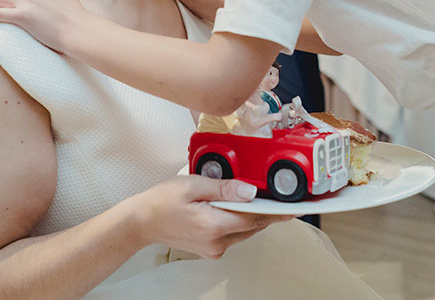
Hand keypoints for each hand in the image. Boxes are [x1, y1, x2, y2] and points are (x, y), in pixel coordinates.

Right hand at [133, 176, 290, 257]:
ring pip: (244, 231)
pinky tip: (235, 207)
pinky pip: (233, 234)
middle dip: (265, 211)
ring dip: (251, 216)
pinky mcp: (210, 249)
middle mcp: (216, 242)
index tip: (293, 208)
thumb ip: (224, 188)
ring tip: (255, 198)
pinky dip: (238, 221)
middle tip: (279, 197)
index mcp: (213, 226)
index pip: (253, 219)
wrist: (141, 221)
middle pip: (252, 226)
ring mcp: (213, 249)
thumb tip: (250, 191)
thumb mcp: (194, 184)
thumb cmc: (162, 201)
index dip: (275, 212)